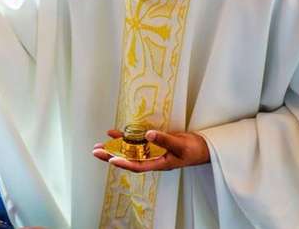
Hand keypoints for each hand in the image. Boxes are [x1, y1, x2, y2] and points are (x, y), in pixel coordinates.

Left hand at [92, 129, 209, 172]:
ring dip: (114, 147)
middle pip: (128, 159)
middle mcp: (152, 158)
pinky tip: (113, 133)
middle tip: (96, 151)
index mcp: (158, 163)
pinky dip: (125, 138)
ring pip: (129, 151)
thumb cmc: (194, 150)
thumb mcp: (180, 145)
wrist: (203, 147)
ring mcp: (151, 151)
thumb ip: (164, 140)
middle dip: (111, 155)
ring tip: (98, 145)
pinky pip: (135, 142)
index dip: (124, 163)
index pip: (137, 165)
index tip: (111, 160)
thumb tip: (148, 134)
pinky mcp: (153, 143)